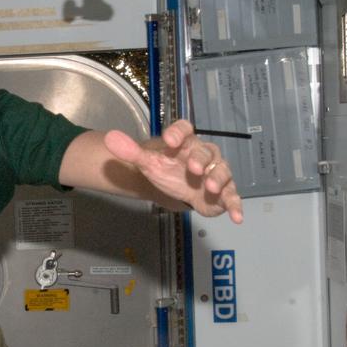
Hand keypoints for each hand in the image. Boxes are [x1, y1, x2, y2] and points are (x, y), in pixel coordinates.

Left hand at [103, 120, 243, 223]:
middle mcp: (204, 155)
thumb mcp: (147, 162)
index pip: (185, 129)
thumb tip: (110, 138)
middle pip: (207, 152)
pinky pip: (232, 197)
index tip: (170, 139)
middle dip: (201, 159)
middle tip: (193, 168)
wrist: (175, 186)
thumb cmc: (165, 169)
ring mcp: (215, 174)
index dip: (179, 132)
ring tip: (210, 188)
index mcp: (185, 142)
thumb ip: (131, 151)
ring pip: (223, 172)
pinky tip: (237, 217)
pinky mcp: (223, 193)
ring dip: (218, 179)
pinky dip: (236, 206)